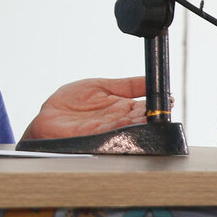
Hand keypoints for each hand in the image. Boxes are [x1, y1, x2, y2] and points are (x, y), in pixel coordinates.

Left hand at [21, 76, 151, 140]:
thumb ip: (127, 84)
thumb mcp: (100, 86)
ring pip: (130, 129)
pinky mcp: (94, 138)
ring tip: (145, 116)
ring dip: (138, 124)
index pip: (147, 108)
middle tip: (159, 110)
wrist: (48, 117)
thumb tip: (151, 78)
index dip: (158, 104)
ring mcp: (108, 132)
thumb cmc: (71, 103)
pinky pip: (110, 133)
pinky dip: (118, 128)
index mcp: (122, 109)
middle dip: (152, 116)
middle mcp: (118, 122)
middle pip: (142, 121)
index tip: (167, 99)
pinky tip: (123, 122)